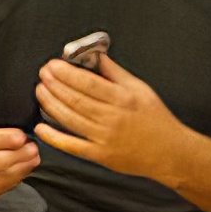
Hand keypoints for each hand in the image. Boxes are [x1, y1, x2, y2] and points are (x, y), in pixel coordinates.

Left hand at [35, 52, 190, 184]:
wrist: (170, 152)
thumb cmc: (157, 119)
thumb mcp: (141, 89)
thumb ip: (116, 73)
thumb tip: (97, 57)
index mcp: (123, 98)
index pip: (88, 83)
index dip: (66, 73)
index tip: (53, 65)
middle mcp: (112, 118)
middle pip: (75, 99)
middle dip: (54, 85)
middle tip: (42, 75)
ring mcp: (104, 138)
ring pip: (70, 119)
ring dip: (50, 104)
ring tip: (40, 92)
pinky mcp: (100, 155)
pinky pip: (72, 145)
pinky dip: (54, 137)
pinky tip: (41, 127)